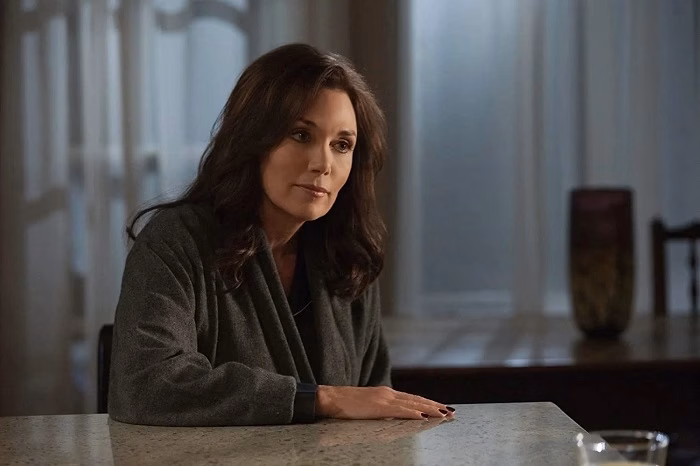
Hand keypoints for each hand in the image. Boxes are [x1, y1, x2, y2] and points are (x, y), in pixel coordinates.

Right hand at [315, 385, 453, 419]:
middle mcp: (388, 394)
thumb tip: (395, 419)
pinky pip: (399, 410)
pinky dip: (413, 412)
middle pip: (417, 400)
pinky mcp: (377, 406)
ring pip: (412, 403)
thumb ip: (382, 410)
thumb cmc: (346, 405)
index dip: (428, 403)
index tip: (443, 408)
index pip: (412, 399)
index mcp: (386, 394)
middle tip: (452, 412)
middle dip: (435, 406)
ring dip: (430, 408)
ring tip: (444, 414)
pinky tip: (423, 416)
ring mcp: (383, 399)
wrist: (330, 398)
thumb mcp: (368, 407)